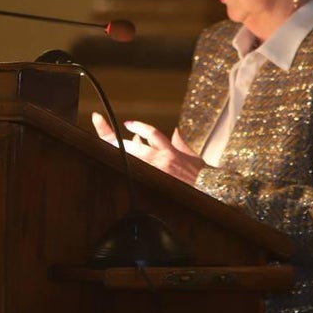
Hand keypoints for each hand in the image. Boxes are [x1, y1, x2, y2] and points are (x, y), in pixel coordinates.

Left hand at [91, 112, 206, 185]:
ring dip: (117, 153)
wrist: (209, 189)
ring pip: (131, 161)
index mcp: (169, 150)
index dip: (138, 127)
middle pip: (133, 147)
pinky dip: (129, 168)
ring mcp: (156, 173)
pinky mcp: (156, 183)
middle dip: (116, 140)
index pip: (151, 133)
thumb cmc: (200, 172)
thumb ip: (180, 142)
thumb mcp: (190, 154)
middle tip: (103, 133)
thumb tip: (175, 132)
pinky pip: (137, 174)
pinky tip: (119, 164)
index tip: (127, 123)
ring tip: (104, 147)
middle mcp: (161, 160)